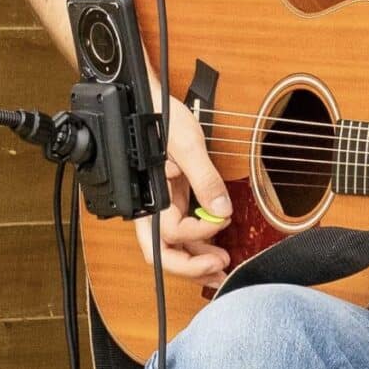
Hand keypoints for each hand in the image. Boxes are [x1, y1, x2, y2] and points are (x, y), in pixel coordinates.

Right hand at [135, 88, 231, 292]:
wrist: (146, 97)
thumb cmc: (158, 114)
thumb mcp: (186, 143)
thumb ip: (204, 178)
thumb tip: (221, 208)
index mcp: (146, 194)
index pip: (170, 232)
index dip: (199, 231)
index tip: (222, 219)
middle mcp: (149, 205)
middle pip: (162, 252)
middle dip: (190, 266)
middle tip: (218, 271)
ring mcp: (159, 204)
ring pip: (172, 244)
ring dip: (195, 258)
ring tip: (222, 266)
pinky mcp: (170, 197)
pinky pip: (180, 228)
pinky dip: (197, 239)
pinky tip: (214, 245)